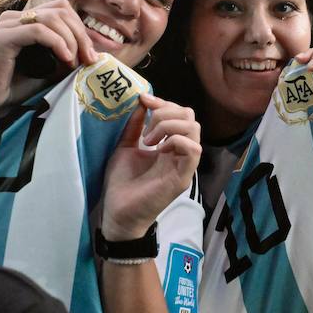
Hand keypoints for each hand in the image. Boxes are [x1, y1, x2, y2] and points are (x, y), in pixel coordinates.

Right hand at [0, 0, 97, 109]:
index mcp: (27, 19)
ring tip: (73, 62)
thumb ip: (64, 57)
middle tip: (88, 59)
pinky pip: (38, 30)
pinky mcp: (3, 37)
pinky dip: (57, 43)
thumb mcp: (47, 69)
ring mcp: (9, 24)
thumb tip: (90, 54)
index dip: (81, 29)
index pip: (62, 9)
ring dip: (70, 40)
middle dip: (81, 35)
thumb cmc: (13, 85)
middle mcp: (17, 17)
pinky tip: (64, 58)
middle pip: (61, 10)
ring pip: (52, 18)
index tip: (90, 55)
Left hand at [101, 94, 201, 240]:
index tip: (143, 100)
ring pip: (194, 129)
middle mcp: (179, 152)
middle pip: (190, 117)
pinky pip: (192, 149)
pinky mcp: (182, 177)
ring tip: (148, 139)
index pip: (180, 114)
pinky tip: (157, 149)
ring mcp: (183, 165)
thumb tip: (140, 102)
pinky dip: (175, 140)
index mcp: (168, 145)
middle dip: (167, 111)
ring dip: (169, 125)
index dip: (164, 102)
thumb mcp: (126, 147)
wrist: (118, 213)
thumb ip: (134, 127)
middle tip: (147, 125)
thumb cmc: (121, 184)